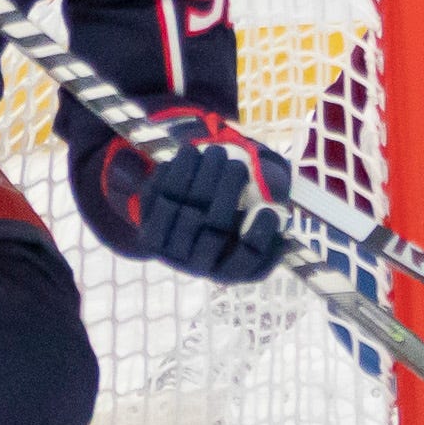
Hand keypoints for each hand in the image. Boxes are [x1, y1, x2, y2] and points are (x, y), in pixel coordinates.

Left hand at [96, 110, 290, 284]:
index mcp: (226, 272)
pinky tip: (192, 152)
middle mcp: (197, 267)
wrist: (178, 231)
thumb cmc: (229, 224)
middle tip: (240, 166)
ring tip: (218, 152)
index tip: (270, 211)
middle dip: (230, 190)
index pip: (246, 260)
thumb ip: (266, 210)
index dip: (261, 236)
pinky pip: (160, 196)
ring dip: (205, 176)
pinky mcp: (148, 232)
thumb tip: (275, 196)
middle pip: (216, 228)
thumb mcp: (251, 222)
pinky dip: (177, 171)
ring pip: (188, 209)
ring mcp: (169, 252)